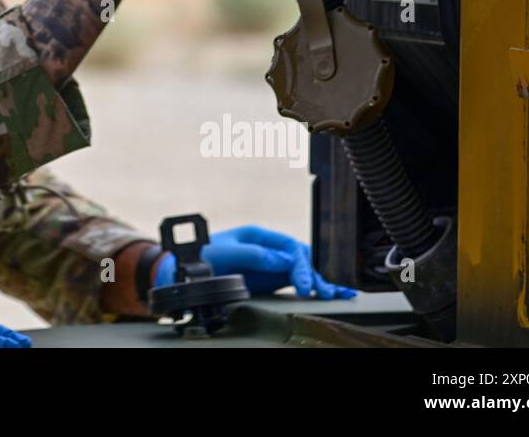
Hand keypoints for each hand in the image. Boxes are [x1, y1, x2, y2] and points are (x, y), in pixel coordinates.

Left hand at [203, 225, 356, 299]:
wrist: (188, 270)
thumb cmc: (204, 255)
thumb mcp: (227, 252)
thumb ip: (254, 255)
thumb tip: (283, 260)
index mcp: (260, 235)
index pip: (289, 247)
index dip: (300, 265)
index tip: (305, 284)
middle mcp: (269, 248)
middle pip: (301, 258)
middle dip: (316, 274)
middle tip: (325, 292)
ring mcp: (272, 264)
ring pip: (303, 271)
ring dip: (321, 280)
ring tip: (341, 292)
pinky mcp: (271, 279)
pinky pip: (296, 282)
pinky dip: (314, 287)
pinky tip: (330, 292)